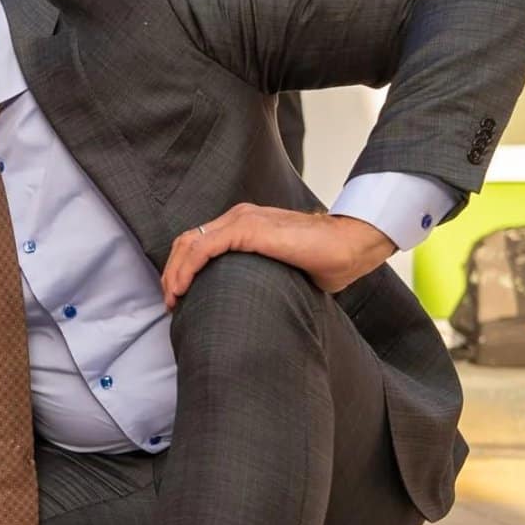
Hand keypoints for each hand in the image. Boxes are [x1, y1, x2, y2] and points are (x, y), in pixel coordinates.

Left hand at [161, 204, 396, 308]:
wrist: (352, 245)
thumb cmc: (325, 260)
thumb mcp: (280, 270)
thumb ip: (259, 277)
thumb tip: (248, 307)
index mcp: (245, 225)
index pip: (199, 243)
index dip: (182, 268)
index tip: (180, 297)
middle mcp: (239, 218)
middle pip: (187, 242)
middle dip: (172, 273)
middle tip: (171, 302)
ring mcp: (242, 220)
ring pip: (190, 244)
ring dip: (174, 273)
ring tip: (174, 300)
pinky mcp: (249, 229)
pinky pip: (204, 248)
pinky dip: (187, 269)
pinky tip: (182, 289)